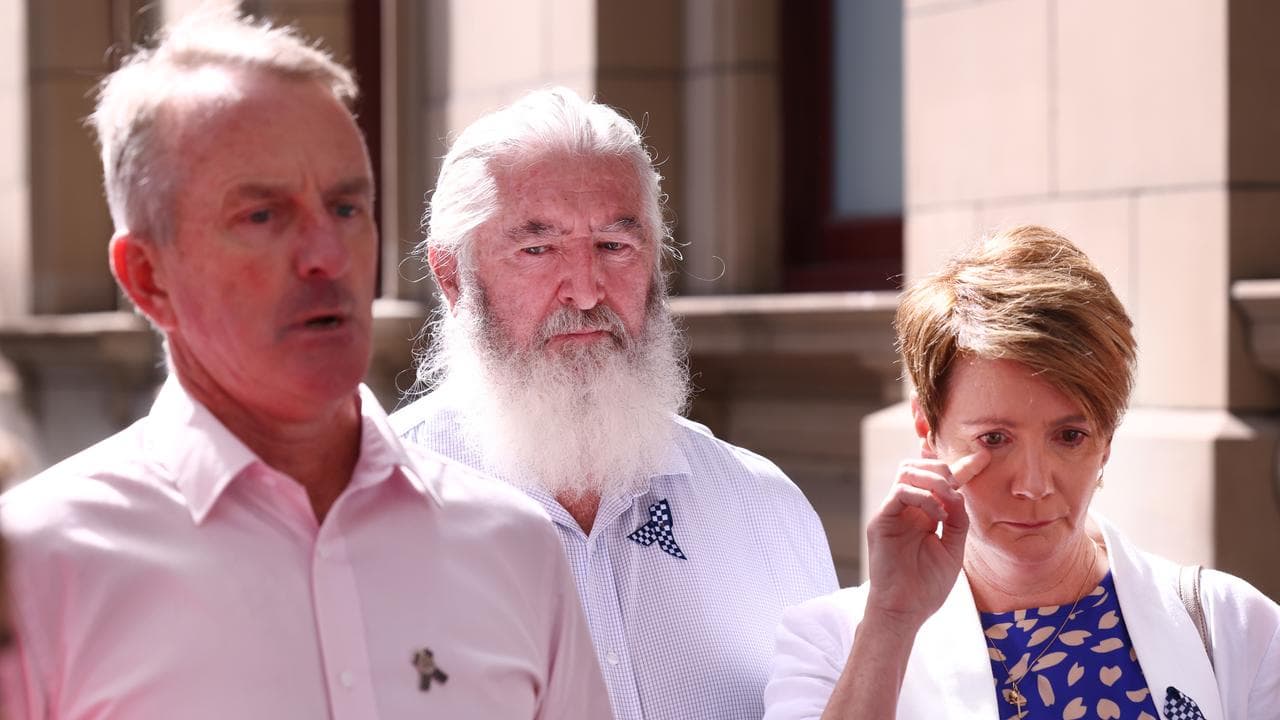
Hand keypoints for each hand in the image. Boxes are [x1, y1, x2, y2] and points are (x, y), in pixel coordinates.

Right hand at [863, 448, 989, 630]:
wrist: (905, 611)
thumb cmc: (926, 586)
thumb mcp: (953, 549)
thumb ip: (958, 520)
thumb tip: (958, 492)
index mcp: (923, 514)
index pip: (939, 481)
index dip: (961, 466)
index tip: (984, 458)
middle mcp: (906, 509)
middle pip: (918, 466)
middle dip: (942, 469)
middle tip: (957, 488)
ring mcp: (892, 513)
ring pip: (906, 472)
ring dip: (933, 480)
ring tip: (949, 500)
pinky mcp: (880, 522)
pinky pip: (899, 493)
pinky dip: (922, 498)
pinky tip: (937, 517)